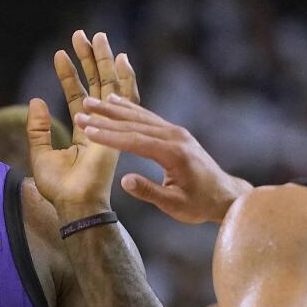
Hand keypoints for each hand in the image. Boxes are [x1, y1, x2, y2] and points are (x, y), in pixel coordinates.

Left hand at [27, 30, 138, 219]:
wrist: (76, 202)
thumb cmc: (60, 187)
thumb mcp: (41, 153)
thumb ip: (39, 128)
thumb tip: (36, 101)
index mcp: (85, 133)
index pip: (78, 97)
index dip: (69, 76)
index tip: (59, 55)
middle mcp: (101, 127)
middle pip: (97, 86)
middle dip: (90, 60)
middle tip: (81, 35)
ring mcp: (112, 127)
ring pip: (111, 87)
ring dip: (104, 62)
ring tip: (96, 37)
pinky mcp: (120, 127)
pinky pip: (127, 98)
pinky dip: (126, 78)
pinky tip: (119, 57)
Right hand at [73, 96, 251, 223]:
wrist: (224, 195)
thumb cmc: (200, 204)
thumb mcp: (175, 204)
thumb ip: (150, 192)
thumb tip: (124, 180)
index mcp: (173, 153)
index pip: (135, 141)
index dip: (110, 136)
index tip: (88, 131)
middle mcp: (175, 136)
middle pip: (134, 124)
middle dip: (105, 118)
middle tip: (81, 111)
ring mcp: (176, 132)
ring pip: (140, 117)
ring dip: (114, 109)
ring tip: (91, 102)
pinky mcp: (175, 133)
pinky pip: (148, 118)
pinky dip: (130, 109)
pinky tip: (115, 102)